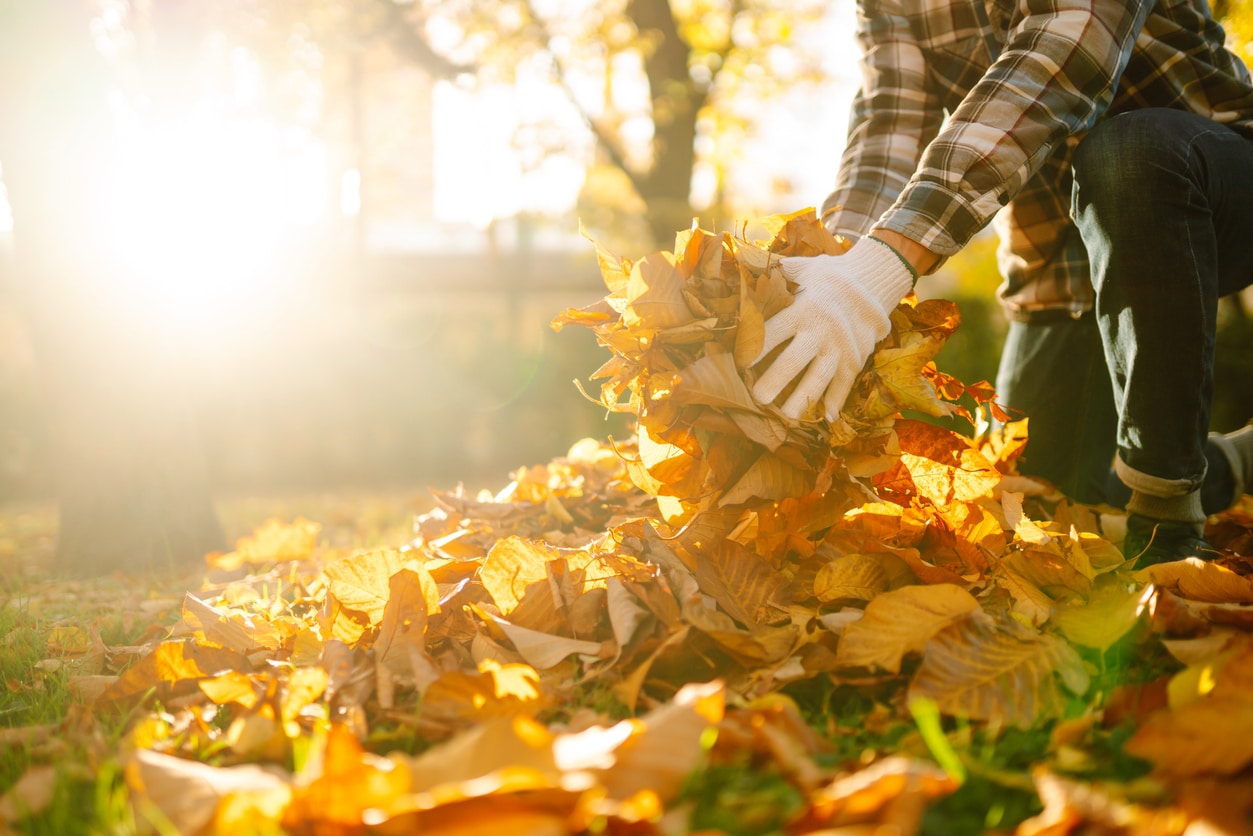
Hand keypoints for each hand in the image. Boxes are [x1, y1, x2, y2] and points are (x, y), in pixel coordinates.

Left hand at [751, 237, 914, 420]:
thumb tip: (739, 260)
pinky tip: (826, 419)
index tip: (740, 364)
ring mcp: (840, 347)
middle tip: (757, 397)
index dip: (755, 349)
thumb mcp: (801, 267)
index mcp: (803, 308)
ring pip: (819, 379)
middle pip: (794, 361)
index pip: (774, 332)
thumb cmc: (827, 275)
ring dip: (802, 399)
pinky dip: (836, 402)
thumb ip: (772, 269)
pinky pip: (845, 384)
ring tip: (785, 416)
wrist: (873, 280)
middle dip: (774, 381)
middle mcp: (821, 329)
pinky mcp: (856, 358)